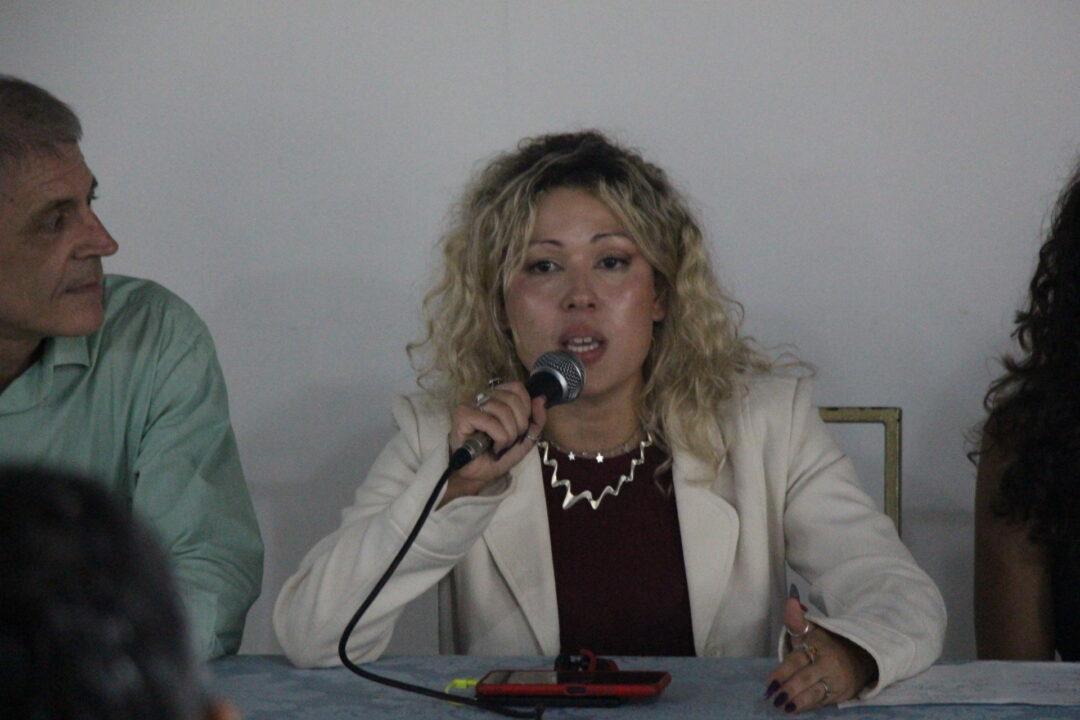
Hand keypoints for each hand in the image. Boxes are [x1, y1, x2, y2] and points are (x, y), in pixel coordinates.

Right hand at [438, 381, 546, 507]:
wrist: (478, 475)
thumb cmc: (498, 456)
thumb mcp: (524, 439)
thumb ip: (536, 421)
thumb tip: (541, 399)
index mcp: (497, 397)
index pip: (516, 388)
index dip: (525, 407)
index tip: (521, 428)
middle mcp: (483, 397)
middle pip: (512, 399)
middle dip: (519, 424)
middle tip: (511, 440)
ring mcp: (471, 404)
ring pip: (502, 410)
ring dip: (509, 434)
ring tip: (501, 445)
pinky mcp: (463, 415)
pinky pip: (490, 421)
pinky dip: (498, 437)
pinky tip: (493, 447)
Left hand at [763, 594, 877, 713]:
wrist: (861, 656)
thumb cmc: (827, 643)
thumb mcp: (812, 630)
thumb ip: (796, 620)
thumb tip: (790, 601)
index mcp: (818, 646)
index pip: (797, 660)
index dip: (783, 671)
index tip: (770, 682)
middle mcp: (827, 664)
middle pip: (805, 678)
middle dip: (789, 688)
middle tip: (773, 697)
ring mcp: (835, 681)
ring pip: (815, 693)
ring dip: (798, 701)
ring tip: (783, 707)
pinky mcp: (840, 694)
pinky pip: (822, 701)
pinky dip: (808, 706)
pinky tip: (795, 709)